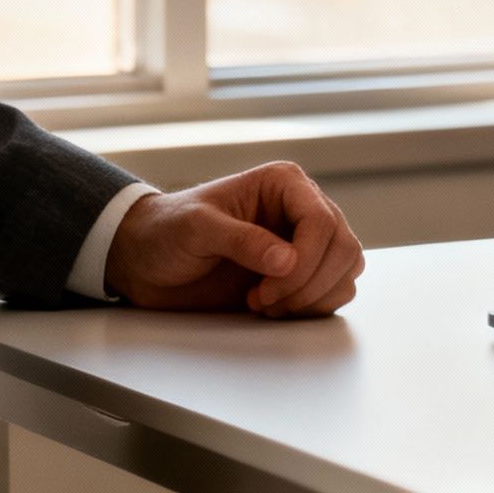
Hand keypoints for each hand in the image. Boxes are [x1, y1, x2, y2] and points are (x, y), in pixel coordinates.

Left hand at [104, 161, 364, 318]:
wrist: (147, 262)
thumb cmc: (166, 232)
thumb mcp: (195, 228)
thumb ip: (240, 239)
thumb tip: (287, 259)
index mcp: (284, 184)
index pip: (322, 220)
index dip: (305, 260)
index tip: (269, 286)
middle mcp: (302, 210)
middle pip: (344, 248)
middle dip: (308, 284)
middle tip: (264, 301)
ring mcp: (305, 243)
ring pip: (347, 270)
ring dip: (313, 297)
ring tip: (265, 304)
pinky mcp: (302, 274)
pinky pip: (335, 291)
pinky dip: (312, 307)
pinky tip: (273, 308)